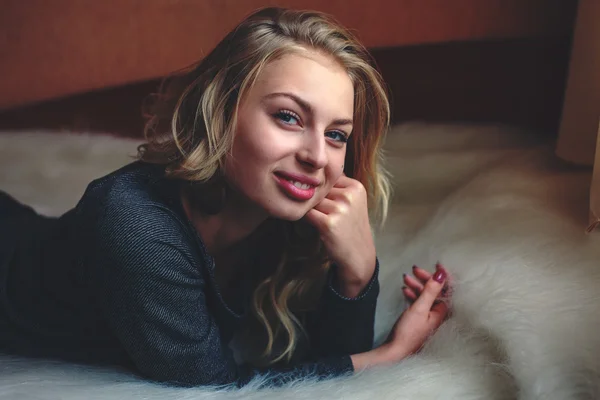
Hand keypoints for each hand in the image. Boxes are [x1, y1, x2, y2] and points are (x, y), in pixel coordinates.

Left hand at [303, 175, 375, 296]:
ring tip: (322, 219)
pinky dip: (307, 218)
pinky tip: (316, 224)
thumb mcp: (353, 202)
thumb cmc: (351, 226)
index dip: (323, 189)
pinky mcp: (328, 223)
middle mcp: (349, 196)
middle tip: (323, 212)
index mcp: (356, 187)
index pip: (328, 178)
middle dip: (317, 199)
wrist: (359, 254)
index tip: (327, 200)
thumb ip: (337, 187)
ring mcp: (339, 210)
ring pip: (312, 201)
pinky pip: (307, 213)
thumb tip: (314, 173)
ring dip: (312, 209)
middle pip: (319, 189)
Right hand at [349, 265, 450, 371]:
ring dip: (417, 286)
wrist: (396, 350)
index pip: (447, 289)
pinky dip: (413, 295)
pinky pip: (419, 302)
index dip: (442, 276)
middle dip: (426, 279)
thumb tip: (441, 274)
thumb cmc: (409, 332)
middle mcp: (439, 314)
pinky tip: (404, 290)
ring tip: (406, 278)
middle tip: (414, 269)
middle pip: (436, 291)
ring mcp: (429, 317)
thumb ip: (430, 290)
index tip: (435, 264)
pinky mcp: (420, 319)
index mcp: (443, 311)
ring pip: (426, 296)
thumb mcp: (419, 308)